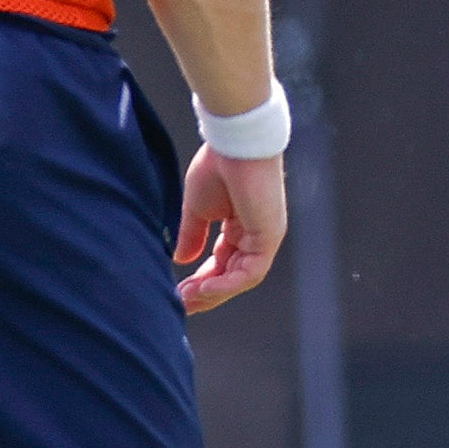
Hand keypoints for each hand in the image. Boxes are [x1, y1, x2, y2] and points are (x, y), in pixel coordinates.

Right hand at [174, 146, 286, 312]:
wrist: (234, 142)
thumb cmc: (219, 165)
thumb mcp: (197, 208)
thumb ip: (192, 235)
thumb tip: (181, 259)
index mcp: (240, 227)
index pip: (222, 263)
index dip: (201, 280)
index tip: (179, 292)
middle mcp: (256, 235)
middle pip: (232, 276)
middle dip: (206, 293)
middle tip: (182, 304)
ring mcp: (265, 237)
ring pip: (241, 278)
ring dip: (214, 292)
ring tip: (188, 300)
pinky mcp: (269, 236)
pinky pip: (250, 271)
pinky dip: (227, 284)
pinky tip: (204, 289)